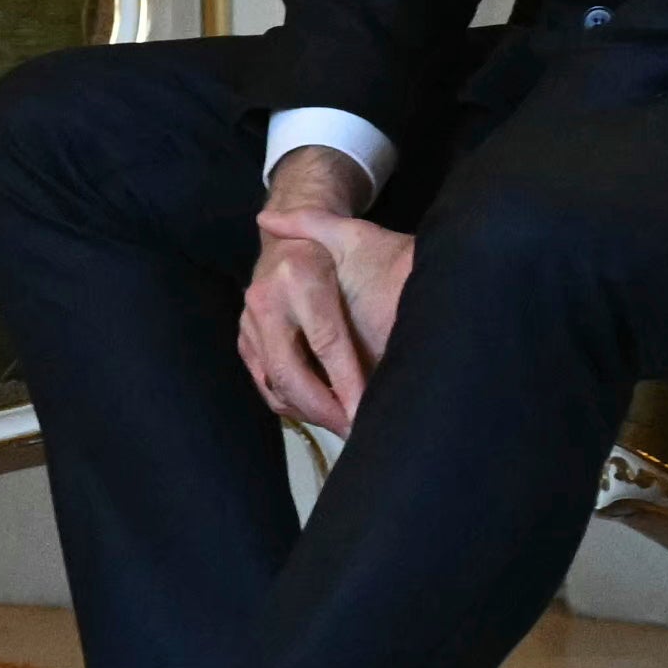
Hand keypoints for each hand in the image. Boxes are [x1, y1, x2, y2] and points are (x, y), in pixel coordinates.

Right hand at [240, 150, 416, 432]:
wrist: (284, 242)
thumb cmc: (329, 247)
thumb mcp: (354, 237)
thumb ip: (384, 257)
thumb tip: (422, 264)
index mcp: (296, 277)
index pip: (325, 341)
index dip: (346, 381)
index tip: (364, 410)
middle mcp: (264, 302)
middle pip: (290, 373)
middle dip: (325, 410)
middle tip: (356, 430)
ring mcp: (248, 324)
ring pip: (275, 385)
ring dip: (311, 413)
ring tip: (346, 426)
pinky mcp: (244, 342)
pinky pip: (265, 385)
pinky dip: (293, 405)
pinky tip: (324, 413)